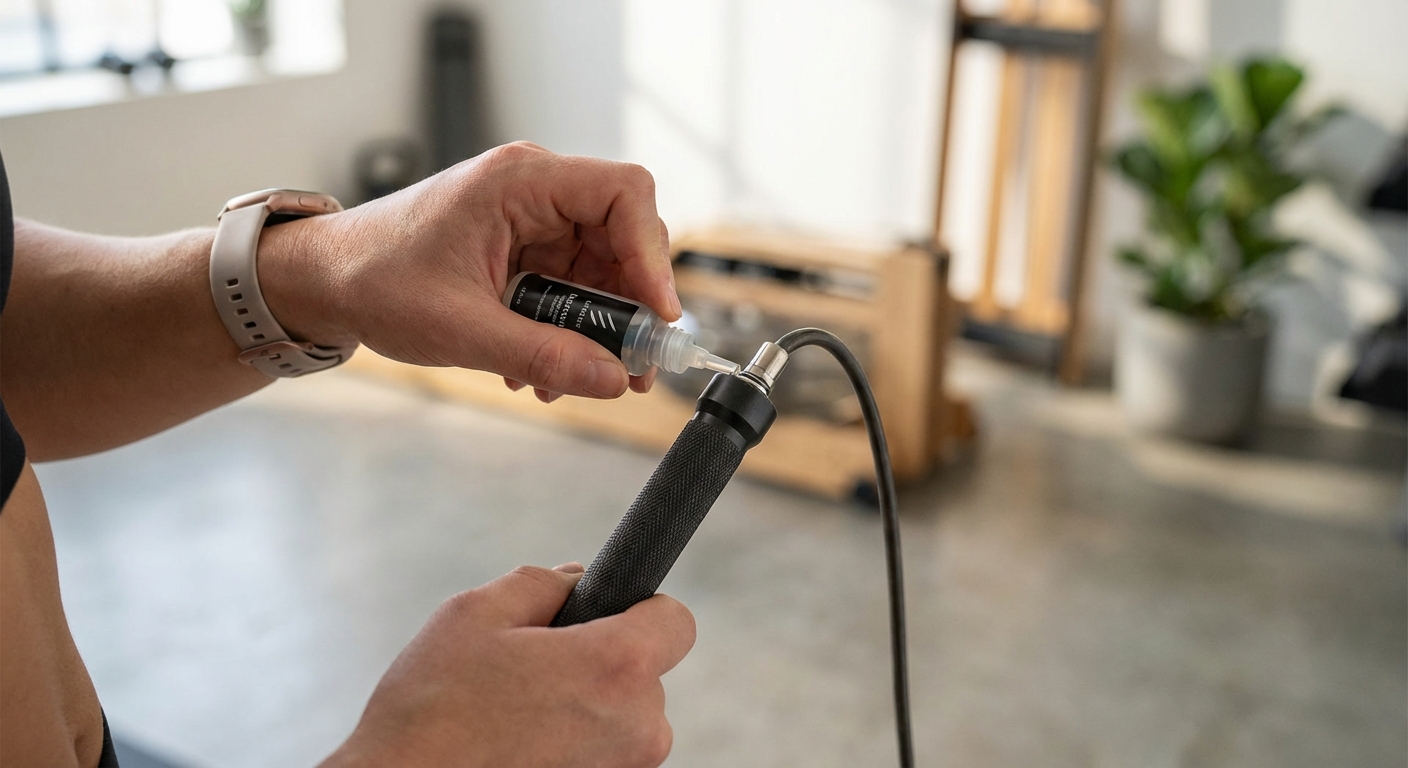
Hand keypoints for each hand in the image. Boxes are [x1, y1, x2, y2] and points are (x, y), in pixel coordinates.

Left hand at [260, 142, 679, 400]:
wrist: (324, 281)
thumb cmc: (373, 280)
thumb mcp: (461, 329)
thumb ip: (542, 355)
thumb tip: (612, 380)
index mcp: (519, 181)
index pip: (623, 193)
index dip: (653, 254)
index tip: (657, 314)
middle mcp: (534, 189)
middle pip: (624, 233)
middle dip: (632, 304)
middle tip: (633, 364)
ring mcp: (532, 217)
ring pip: (604, 266)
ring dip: (601, 326)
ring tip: (580, 376)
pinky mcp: (525, 246)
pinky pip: (575, 284)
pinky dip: (573, 327)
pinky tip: (547, 366)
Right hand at [321, 563, 695, 767]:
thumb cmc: (432, 709)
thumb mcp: (476, 614)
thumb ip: (543, 583)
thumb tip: (578, 580)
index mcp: (617, 666)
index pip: (677, 622)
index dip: (640, 610)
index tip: (604, 615)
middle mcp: (640, 727)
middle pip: (646, 673)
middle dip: (601, 662)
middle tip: (535, 669)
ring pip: (624, 719)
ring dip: (587, 709)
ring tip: (519, 714)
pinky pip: (605, 755)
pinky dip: (575, 746)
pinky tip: (521, 746)